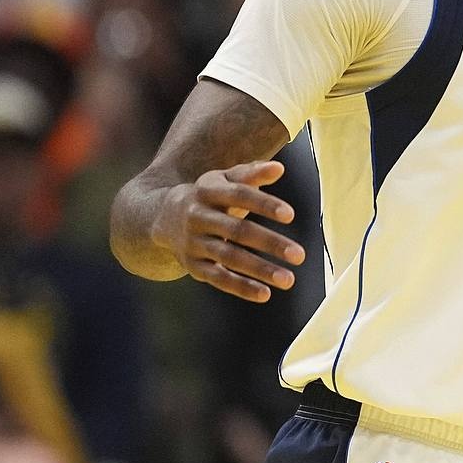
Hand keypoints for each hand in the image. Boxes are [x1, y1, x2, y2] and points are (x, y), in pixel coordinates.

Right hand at [154, 160, 302, 301]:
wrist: (162, 216)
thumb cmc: (208, 194)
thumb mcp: (224, 179)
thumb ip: (252, 173)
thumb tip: (279, 169)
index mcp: (208, 190)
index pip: (239, 195)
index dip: (264, 204)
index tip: (291, 215)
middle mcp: (198, 217)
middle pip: (237, 230)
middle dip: (269, 243)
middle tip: (300, 255)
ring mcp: (194, 243)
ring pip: (229, 258)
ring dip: (260, 270)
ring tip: (288, 279)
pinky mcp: (193, 266)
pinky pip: (218, 278)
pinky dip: (241, 287)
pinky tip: (265, 294)